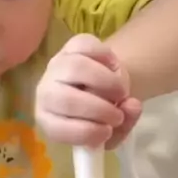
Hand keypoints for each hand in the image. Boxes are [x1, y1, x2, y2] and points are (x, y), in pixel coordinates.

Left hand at [35, 35, 141, 149]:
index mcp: (49, 120)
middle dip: (100, 110)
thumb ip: (124, 125)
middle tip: (118, 114)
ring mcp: (56, 66)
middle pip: (67, 100)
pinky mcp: (70, 46)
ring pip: (77, 68)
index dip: (87, 132)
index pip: (57, 129)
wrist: (101, 87)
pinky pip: (86, 45)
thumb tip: (132, 104)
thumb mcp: (113, 131)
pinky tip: (114, 67)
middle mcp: (46, 92)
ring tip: (121, 92)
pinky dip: (106, 55)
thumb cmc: (100, 116)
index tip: (108, 130)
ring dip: (107, 82)